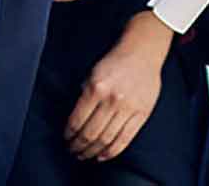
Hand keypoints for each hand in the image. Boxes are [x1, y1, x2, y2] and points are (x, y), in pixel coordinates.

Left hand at [64, 10, 173, 160]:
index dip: (69, 135)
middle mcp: (112, 100)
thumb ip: (84, 96)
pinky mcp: (141, 113)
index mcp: (96, 88)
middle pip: (90, 134)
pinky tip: (103, 155)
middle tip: (73, 150)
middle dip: (78, 146)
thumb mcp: (92, 75)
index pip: (77, 121)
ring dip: (92, 152)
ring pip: (106, 140)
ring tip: (86, 155)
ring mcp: (128, 108)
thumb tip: (75, 123)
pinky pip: (125, 139)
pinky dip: (112, 152)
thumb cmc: (115, 62)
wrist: (143, 52)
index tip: (66, 139)